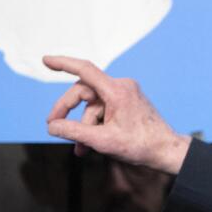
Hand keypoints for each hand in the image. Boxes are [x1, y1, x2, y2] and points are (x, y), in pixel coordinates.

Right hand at [44, 56, 189, 174]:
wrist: (165, 151)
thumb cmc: (140, 145)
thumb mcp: (102, 141)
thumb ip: (74, 132)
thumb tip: (52, 127)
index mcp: (117, 90)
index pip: (85, 70)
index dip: (63, 63)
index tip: (45, 60)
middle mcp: (122, 87)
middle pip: (83, 91)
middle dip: (67, 110)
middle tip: (52, 126)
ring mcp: (125, 94)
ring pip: (92, 105)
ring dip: (82, 126)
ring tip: (80, 149)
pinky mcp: (126, 103)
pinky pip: (102, 110)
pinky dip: (94, 125)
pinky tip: (88, 145)